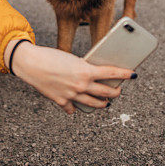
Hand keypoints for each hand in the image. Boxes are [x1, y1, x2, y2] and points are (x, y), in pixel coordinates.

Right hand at [5, 40, 134, 113]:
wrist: (31, 63)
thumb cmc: (50, 57)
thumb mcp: (71, 60)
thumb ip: (83, 70)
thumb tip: (90, 77)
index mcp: (86, 71)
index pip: (111, 72)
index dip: (124, 74)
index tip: (133, 74)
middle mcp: (81, 85)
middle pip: (105, 92)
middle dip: (115, 92)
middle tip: (118, 91)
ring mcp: (72, 95)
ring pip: (93, 103)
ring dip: (101, 104)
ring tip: (105, 103)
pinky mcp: (61, 101)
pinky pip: (71, 109)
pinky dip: (74, 109)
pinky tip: (76, 109)